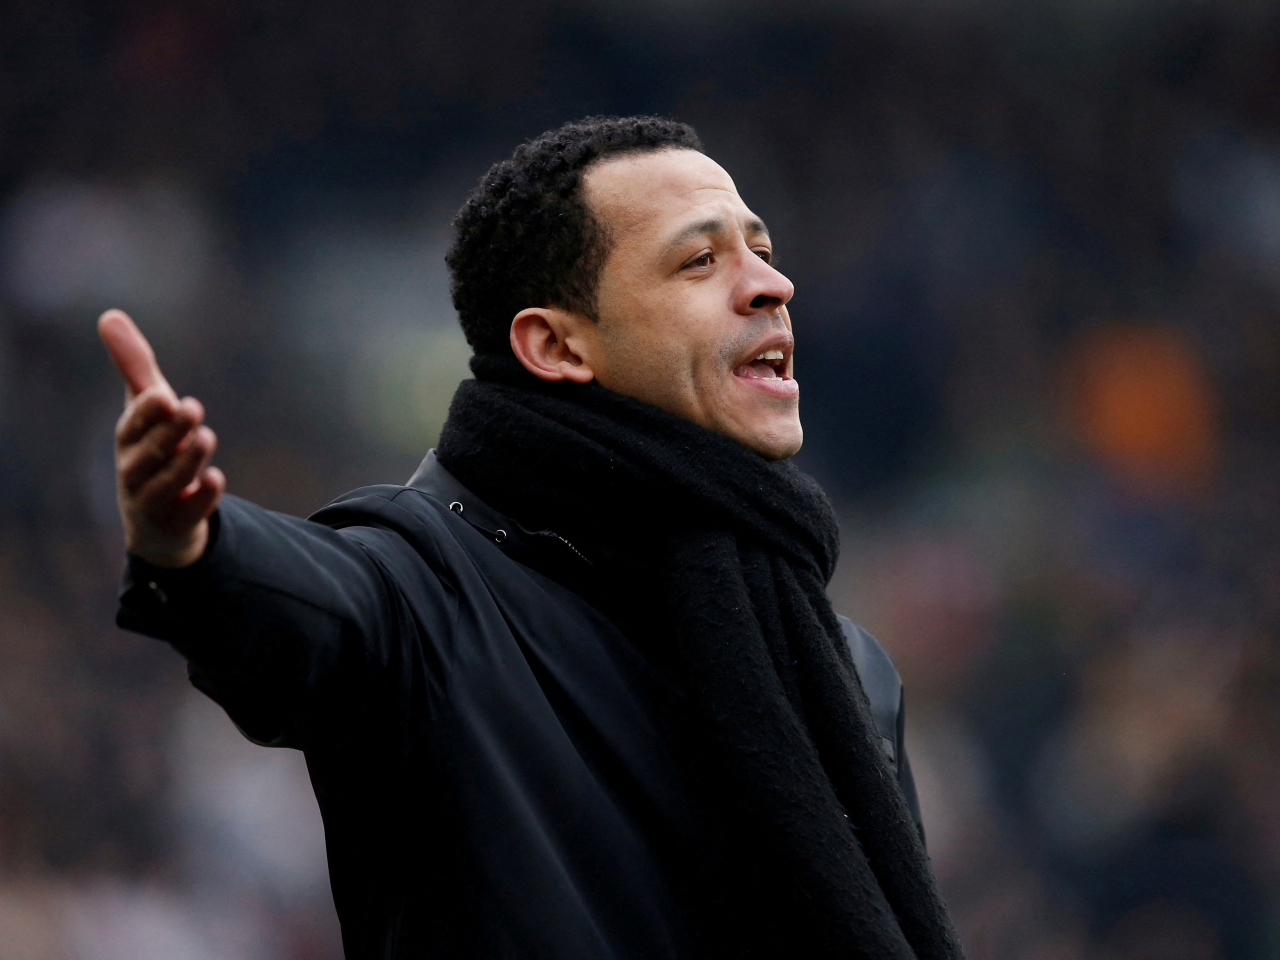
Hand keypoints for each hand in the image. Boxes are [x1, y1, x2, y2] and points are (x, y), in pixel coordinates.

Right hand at [98, 309, 224, 567]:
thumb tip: (108, 315)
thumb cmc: (151, 449)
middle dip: (170, 431)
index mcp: (129, 440)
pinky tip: (217, 479)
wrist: (157, 518)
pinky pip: (189, 511)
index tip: (164, 395)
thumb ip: (134, 365)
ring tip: (207, 436)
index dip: (146, 412)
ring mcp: (156, 499)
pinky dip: (202, 497)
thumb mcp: (146, 408)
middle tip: (192, 407)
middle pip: (150, 453)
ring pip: (169, 481)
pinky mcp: (179, 521)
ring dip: (188, 459)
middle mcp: (136, 471)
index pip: (132, 426)